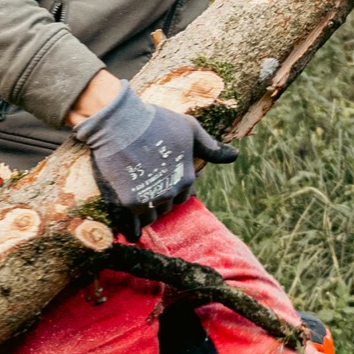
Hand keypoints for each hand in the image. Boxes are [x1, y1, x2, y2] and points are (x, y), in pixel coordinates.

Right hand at [71, 79, 236, 218]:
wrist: (119, 121)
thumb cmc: (155, 121)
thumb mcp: (189, 128)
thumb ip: (210, 146)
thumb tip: (235, 155)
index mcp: (187, 178)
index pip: (182, 195)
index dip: (170, 187)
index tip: (158, 179)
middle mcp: (171, 192)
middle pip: (165, 207)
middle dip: (157, 199)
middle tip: (143, 186)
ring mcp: (150, 199)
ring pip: (149, 217)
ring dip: (143, 212)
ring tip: (132, 200)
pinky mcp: (128, 203)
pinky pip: (132, 227)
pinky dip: (132, 230)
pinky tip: (132, 232)